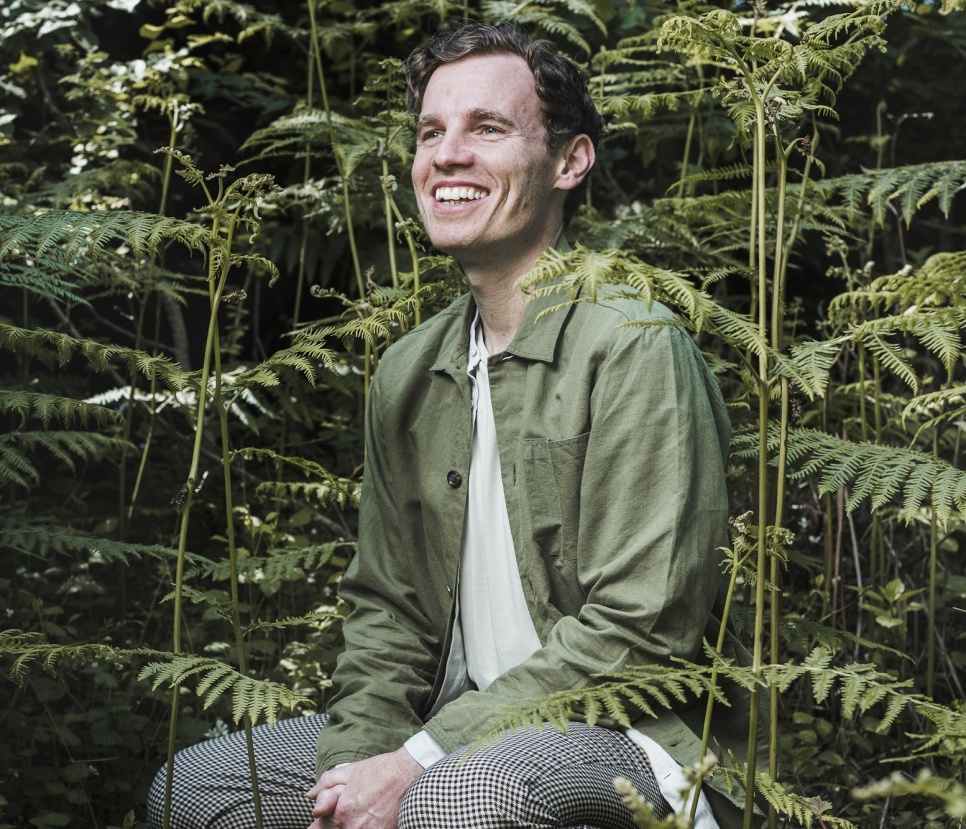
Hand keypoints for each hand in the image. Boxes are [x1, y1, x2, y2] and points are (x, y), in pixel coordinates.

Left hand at [306, 747, 422, 828]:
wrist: (410, 772)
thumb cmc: (380, 770)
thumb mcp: (349, 771)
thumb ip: (325, 784)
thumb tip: (310, 795)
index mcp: (342, 810)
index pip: (319, 828)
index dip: (321, 822)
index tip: (326, 816)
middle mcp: (354, 826)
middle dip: (335, 824)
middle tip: (350, 809)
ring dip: (350, 826)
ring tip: (363, 812)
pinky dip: (367, 827)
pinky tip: (372, 818)